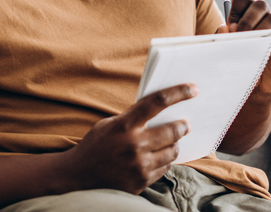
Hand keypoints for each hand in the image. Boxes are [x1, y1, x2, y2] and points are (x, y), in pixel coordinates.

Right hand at [64, 83, 196, 193]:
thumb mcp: (109, 124)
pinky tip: (158, 157)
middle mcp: (134, 145)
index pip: (157, 102)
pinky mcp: (141, 182)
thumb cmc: (95, 145)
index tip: (192, 89)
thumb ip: (132, 118)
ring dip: (174, 145)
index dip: (178, 93)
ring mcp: (139, 166)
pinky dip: (164, 161)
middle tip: (185, 123)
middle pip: (173, 130)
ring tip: (172, 141)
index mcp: (124, 125)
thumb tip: (160, 110)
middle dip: (182, 125)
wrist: (77, 177)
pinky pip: (164, 168)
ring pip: (172, 151)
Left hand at [216, 0, 270, 94]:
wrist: (257, 86)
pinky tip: (259, 49)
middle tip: (237, 33)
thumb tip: (223, 27)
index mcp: (248, 14)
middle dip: (247, 18)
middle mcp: (264, 18)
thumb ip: (223, 38)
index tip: (230, 24)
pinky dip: (268, 41)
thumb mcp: (228, 48)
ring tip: (248, 41)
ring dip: (258, 28)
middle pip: (260, 4)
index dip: (236, 7)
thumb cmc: (240, 62)